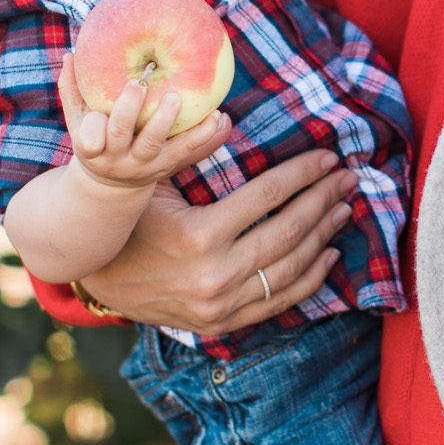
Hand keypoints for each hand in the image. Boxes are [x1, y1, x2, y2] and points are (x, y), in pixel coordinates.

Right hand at [58, 53, 229, 191]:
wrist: (112, 184)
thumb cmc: (94, 139)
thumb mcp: (77, 119)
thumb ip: (72, 89)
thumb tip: (71, 53)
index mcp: (92, 147)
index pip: (90, 136)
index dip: (95, 124)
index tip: (99, 97)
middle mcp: (117, 158)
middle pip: (121, 135)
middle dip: (129, 110)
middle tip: (138, 83)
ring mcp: (144, 165)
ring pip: (156, 145)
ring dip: (167, 121)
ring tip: (177, 98)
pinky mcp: (167, 167)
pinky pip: (186, 151)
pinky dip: (204, 135)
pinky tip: (218, 116)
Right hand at [79, 146, 361, 334]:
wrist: (96, 277)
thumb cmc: (129, 219)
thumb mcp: (154, 184)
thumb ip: (192, 158)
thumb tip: (234, 121)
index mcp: (197, 236)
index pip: (266, 197)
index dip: (302, 174)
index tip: (328, 157)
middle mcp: (214, 275)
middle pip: (288, 232)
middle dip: (323, 201)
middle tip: (347, 178)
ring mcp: (221, 305)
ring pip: (289, 268)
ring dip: (323, 236)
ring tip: (343, 209)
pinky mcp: (223, 323)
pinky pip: (278, 301)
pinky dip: (309, 279)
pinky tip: (328, 254)